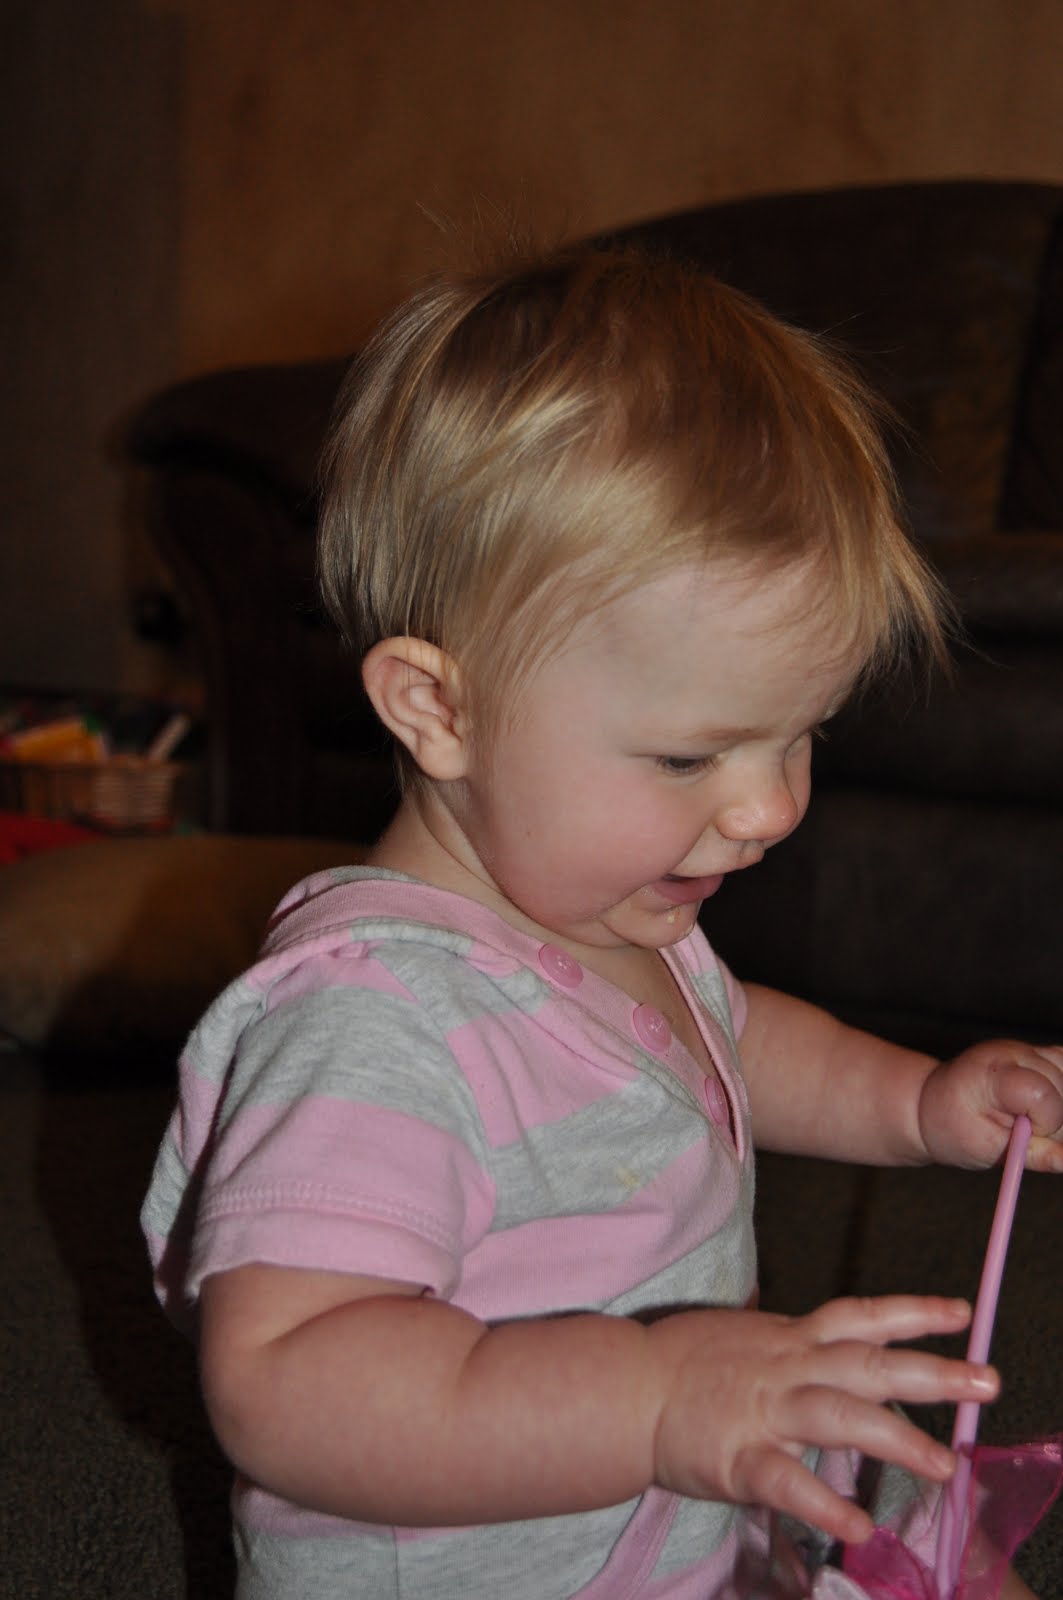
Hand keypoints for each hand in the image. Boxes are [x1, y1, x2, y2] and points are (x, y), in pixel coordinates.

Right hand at [649, 1295, 995, 1544]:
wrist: (623, 1388)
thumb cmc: (681, 1363)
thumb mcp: (746, 1337)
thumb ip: (791, 1345)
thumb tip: (829, 1345)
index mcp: (789, 1339)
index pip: (860, 1316)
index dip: (912, 1312)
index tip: (961, 1312)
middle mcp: (786, 1367)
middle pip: (868, 1363)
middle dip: (932, 1371)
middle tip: (987, 1382)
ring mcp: (764, 1410)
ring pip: (840, 1416)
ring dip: (896, 1437)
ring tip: (943, 1465)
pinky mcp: (738, 1456)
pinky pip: (786, 1480)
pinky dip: (825, 1502)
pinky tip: (859, 1524)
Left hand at [918, 1040, 1062, 1170]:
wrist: (933, 1103)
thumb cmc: (954, 1127)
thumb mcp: (989, 1150)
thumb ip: (1034, 1154)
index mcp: (993, 1073)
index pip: (1043, 1093)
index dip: (1044, 1123)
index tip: (1024, 1134)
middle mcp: (1013, 1052)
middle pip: (1062, 1088)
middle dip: (1052, 1120)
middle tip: (1021, 1129)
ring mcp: (1027, 1049)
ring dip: (1057, 1108)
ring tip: (1027, 1117)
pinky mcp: (1037, 1053)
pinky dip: (1060, 1092)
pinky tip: (1039, 1105)